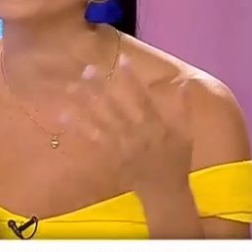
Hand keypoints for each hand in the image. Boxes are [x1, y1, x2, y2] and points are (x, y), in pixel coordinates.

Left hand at [75, 55, 192, 194]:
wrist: (164, 191)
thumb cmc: (176, 161)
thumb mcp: (186, 134)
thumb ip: (183, 109)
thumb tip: (184, 84)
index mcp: (154, 125)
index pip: (141, 96)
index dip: (131, 78)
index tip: (121, 59)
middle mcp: (135, 132)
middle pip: (114, 106)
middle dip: (101, 87)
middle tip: (87, 69)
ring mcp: (120, 145)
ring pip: (99, 120)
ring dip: (84, 103)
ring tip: (71, 88)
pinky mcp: (110, 156)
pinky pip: (91, 140)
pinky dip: (78, 128)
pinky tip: (65, 116)